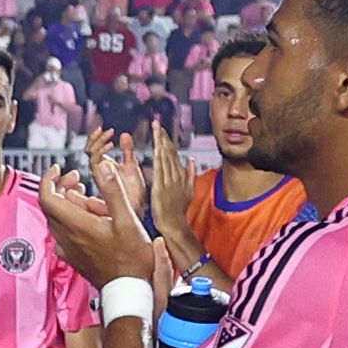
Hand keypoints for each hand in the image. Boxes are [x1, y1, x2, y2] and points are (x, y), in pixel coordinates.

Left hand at [35, 161, 163, 288]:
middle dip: (61, 187)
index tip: (59, 169)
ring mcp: (68, 249)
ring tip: (87, 196)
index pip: (46, 197)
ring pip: (57, 219)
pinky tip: (87, 218)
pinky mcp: (73, 257)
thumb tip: (103, 166)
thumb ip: (113, 191)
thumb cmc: (131, 259)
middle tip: (78, 179)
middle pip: (50, 206)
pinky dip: (70, 219)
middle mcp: (67, 238)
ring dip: (67, 203)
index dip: (49, 179)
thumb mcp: (127, 220)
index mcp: (77, 226)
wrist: (129, 291)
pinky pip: (63, 233)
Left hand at [143, 119, 196, 242]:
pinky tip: (157, 147)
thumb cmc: (179, 211)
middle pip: (168, 152)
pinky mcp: (161, 187)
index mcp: (180, 175)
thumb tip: (191, 160)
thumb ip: (190, 174)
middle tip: (157, 123)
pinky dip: (159, 157)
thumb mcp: (188, 191)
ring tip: (156, 129)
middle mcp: (175, 175)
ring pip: (165, 157)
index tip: (161, 129)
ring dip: (161, 142)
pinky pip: (160, 169)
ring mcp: (169, 181)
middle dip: (163, 137)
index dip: (167, 141)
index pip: (172, 154)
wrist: (176, 225)